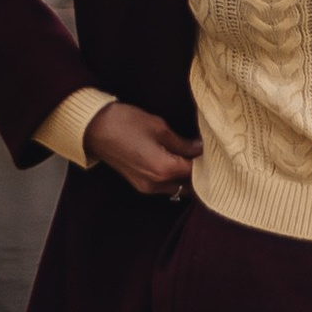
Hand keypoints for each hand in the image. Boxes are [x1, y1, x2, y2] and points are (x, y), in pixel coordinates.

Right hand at [85, 102, 202, 199]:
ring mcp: (146, 187)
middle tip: (210, 156)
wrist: (93, 128)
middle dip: (201, 173)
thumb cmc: (125, 123)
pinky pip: (164, 186)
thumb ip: (183, 142)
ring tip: (194, 158)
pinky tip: (177, 162)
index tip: (217, 152)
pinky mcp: (139, 184)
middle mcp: (156, 184)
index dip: (210, 163)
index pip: (198, 173)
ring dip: (187, 177)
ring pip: (177, 188)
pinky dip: (174, 178)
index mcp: (164, 169)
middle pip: (190, 186)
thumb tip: (200, 148)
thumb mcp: (159, 127)